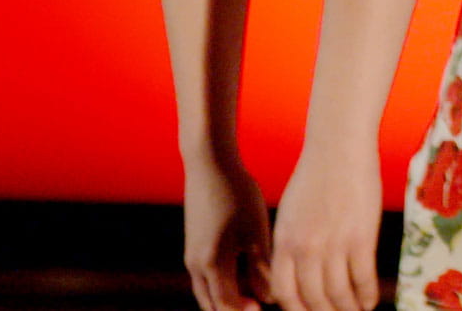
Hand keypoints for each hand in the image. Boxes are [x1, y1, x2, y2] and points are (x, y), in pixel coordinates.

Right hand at [183, 155, 272, 310]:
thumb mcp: (255, 230)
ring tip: (257, 292)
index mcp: (212, 264)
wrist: (209, 164)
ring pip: (208, 292)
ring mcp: (192, 256)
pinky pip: (206, 277)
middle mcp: (196, 266)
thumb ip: (261, 267)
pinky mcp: (194, 246)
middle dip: (235, 309)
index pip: (227, 305)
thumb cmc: (237, 194)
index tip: (268, 308)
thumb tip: (270, 297)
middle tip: (261, 305)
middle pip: (213, 304)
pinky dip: (224, 283)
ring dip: (229, 298)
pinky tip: (247, 273)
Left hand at [269, 142, 384, 310]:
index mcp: (284, 242)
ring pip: (338, 294)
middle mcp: (305, 249)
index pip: (284, 294)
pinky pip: (363, 278)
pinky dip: (367, 295)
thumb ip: (290, 243)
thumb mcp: (291, 212)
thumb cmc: (315, 174)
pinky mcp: (361, 237)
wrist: (339, 145)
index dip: (297, 310)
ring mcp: (333, 244)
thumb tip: (295, 272)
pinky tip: (370, 301)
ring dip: (348, 309)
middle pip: (312, 300)